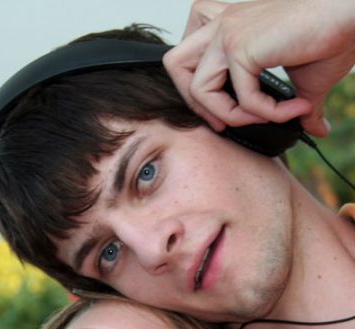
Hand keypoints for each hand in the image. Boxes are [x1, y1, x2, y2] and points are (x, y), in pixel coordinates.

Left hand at [164, 0, 354, 135]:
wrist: (350, 16)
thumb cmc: (331, 35)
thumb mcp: (305, 79)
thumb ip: (294, 104)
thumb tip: (315, 128)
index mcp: (228, 25)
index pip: (187, 58)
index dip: (196, 92)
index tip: (224, 117)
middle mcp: (223, 24)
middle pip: (175, 66)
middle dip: (198, 104)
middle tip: (225, 124)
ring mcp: (228, 33)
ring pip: (199, 88)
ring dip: (232, 116)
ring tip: (267, 117)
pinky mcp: (241, 46)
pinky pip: (242, 100)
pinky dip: (268, 114)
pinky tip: (294, 109)